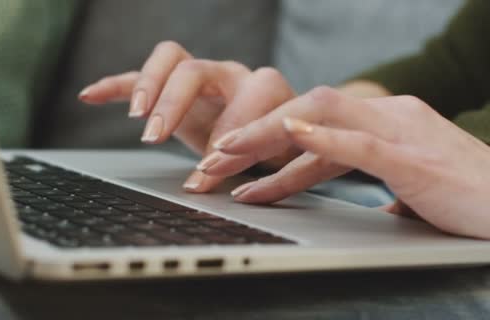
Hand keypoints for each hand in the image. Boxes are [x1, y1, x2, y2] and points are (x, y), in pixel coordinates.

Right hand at [79, 41, 295, 191]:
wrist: (272, 135)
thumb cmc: (277, 146)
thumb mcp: (276, 158)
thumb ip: (253, 162)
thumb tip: (209, 180)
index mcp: (262, 89)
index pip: (242, 100)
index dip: (226, 136)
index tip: (206, 172)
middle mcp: (229, 75)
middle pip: (195, 71)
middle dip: (174, 105)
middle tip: (156, 138)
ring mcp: (200, 76)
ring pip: (169, 59)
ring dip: (148, 86)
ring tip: (136, 115)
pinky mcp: (173, 87)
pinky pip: (140, 76)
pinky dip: (115, 86)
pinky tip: (89, 96)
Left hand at [207, 86, 489, 238]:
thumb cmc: (468, 198)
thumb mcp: (414, 184)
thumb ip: (386, 183)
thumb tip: (371, 202)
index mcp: (384, 123)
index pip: (312, 125)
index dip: (266, 144)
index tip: (230, 164)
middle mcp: (388, 116)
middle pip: (305, 114)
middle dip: (253, 137)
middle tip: (209, 161)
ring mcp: (400, 131)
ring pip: (321, 117)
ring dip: (267, 135)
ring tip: (224, 154)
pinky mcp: (412, 156)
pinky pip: (359, 141)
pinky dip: (321, 137)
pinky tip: (290, 133)